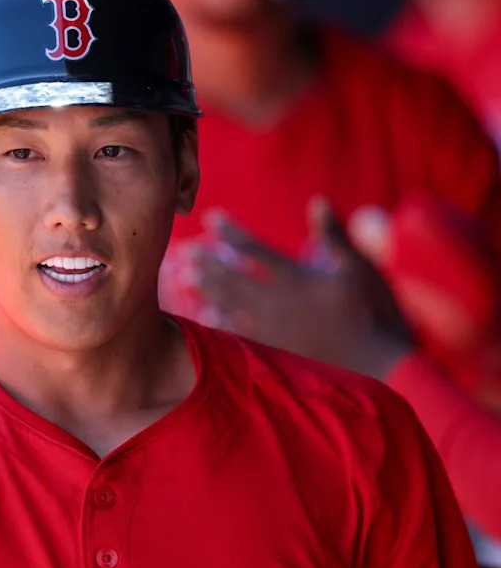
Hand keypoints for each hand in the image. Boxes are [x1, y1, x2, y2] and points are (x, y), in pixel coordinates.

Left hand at [189, 198, 413, 378]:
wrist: (380, 365)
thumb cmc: (374, 311)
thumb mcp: (358, 267)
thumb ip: (334, 236)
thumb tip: (318, 202)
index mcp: (297, 278)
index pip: (255, 249)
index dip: (231, 233)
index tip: (210, 219)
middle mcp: (278, 303)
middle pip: (234, 278)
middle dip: (210, 262)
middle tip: (188, 251)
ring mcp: (274, 329)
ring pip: (232, 305)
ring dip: (209, 289)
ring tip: (188, 277)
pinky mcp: (277, 350)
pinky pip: (241, 334)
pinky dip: (221, 324)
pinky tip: (206, 317)